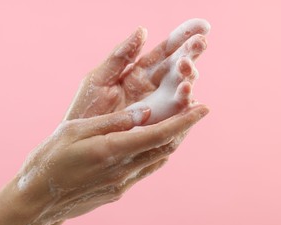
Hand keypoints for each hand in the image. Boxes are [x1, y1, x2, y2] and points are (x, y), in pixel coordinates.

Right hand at [15, 104, 208, 224]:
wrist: (38, 199)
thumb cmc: (51, 158)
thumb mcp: (77, 130)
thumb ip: (113, 122)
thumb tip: (145, 113)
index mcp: (114, 149)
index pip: (160, 133)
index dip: (185, 121)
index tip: (204, 108)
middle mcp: (123, 169)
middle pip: (165, 147)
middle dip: (183, 129)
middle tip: (194, 111)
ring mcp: (122, 183)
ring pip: (157, 159)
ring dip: (170, 142)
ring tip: (178, 125)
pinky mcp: (118, 191)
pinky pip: (144, 170)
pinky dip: (154, 155)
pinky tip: (152, 145)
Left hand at [64, 18, 209, 123]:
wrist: (78, 143)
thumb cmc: (85, 111)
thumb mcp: (99, 79)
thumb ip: (119, 56)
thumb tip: (143, 30)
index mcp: (139, 73)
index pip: (165, 51)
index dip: (183, 37)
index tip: (202, 26)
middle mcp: (153, 88)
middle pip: (178, 67)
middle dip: (191, 54)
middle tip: (200, 43)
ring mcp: (158, 107)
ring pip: (180, 89)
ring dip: (187, 78)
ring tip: (186, 68)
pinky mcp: (158, 126)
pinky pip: (176, 115)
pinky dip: (183, 104)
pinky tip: (186, 93)